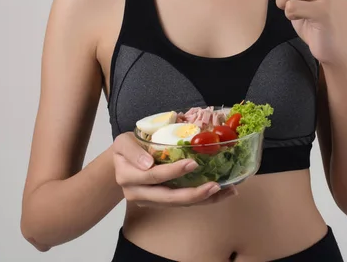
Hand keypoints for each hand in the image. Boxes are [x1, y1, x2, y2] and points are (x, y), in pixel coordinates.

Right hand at [112, 132, 236, 207]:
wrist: (120, 164)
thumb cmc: (126, 149)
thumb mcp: (122, 142)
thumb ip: (132, 150)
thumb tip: (148, 162)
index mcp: (128, 177)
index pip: (153, 176)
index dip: (173, 171)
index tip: (192, 163)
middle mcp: (138, 193)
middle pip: (168, 197)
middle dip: (193, 193)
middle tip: (215, 185)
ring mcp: (150, 201)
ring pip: (178, 204)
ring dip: (203, 199)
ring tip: (226, 191)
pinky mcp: (161, 203)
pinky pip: (182, 203)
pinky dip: (203, 200)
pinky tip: (221, 193)